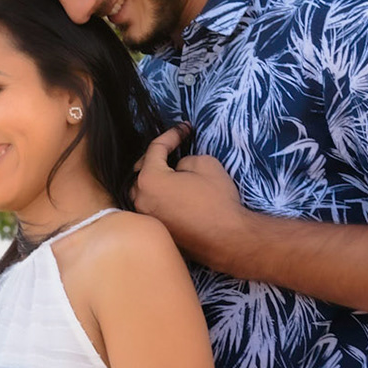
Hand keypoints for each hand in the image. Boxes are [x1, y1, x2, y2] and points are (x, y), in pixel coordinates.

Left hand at [129, 126, 254, 274]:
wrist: (227, 239)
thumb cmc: (217, 200)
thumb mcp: (205, 164)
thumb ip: (185, 160)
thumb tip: (178, 168)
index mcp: (149, 180)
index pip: (155, 149)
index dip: (171, 135)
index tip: (185, 129)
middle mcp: (140, 200)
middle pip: (141, 170)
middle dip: (156, 157)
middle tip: (173, 148)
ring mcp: (146, 218)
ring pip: (143, 190)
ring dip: (153, 178)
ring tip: (169, 170)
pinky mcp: (156, 230)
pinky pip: (151, 207)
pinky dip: (158, 196)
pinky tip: (172, 192)